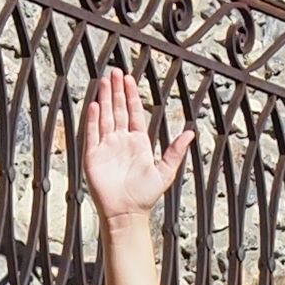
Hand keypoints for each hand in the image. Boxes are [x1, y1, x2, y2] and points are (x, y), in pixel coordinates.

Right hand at [76, 69, 190, 227]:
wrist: (126, 213)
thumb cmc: (145, 197)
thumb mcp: (166, 172)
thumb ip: (176, 151)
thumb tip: (191, 133)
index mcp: (138, 143)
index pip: (134, 112)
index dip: (132, 95)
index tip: (129, 79)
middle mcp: (121, 141)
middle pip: (118, 109)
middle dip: (117, 90)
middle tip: (115, 71)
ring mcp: (106, 147)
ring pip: (105, 116)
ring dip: (105, 98)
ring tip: (104, 80)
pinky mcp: (93, 156)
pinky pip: (92, 133)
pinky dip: (93, 119)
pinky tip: (95, 104)